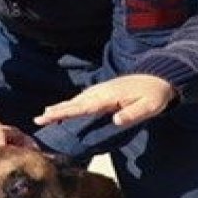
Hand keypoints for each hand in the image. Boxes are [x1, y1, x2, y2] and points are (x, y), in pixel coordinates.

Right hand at [34, 75, 176, 126]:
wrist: (159, 78)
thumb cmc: (155, 95)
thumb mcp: (149, 107)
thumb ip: (132, 114)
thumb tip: (115, 120)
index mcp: (109, 97)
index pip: (82, 106)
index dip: (65, 112)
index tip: (48, 116)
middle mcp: (101, 92)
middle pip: (74, 103)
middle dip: (56, 111)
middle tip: (38, 119)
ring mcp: (101, 91)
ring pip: (77, 100)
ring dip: (61, 108)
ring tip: (45, 116)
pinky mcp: (104, 93)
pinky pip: (83, 100)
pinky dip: (71, 105)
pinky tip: (65, 109)